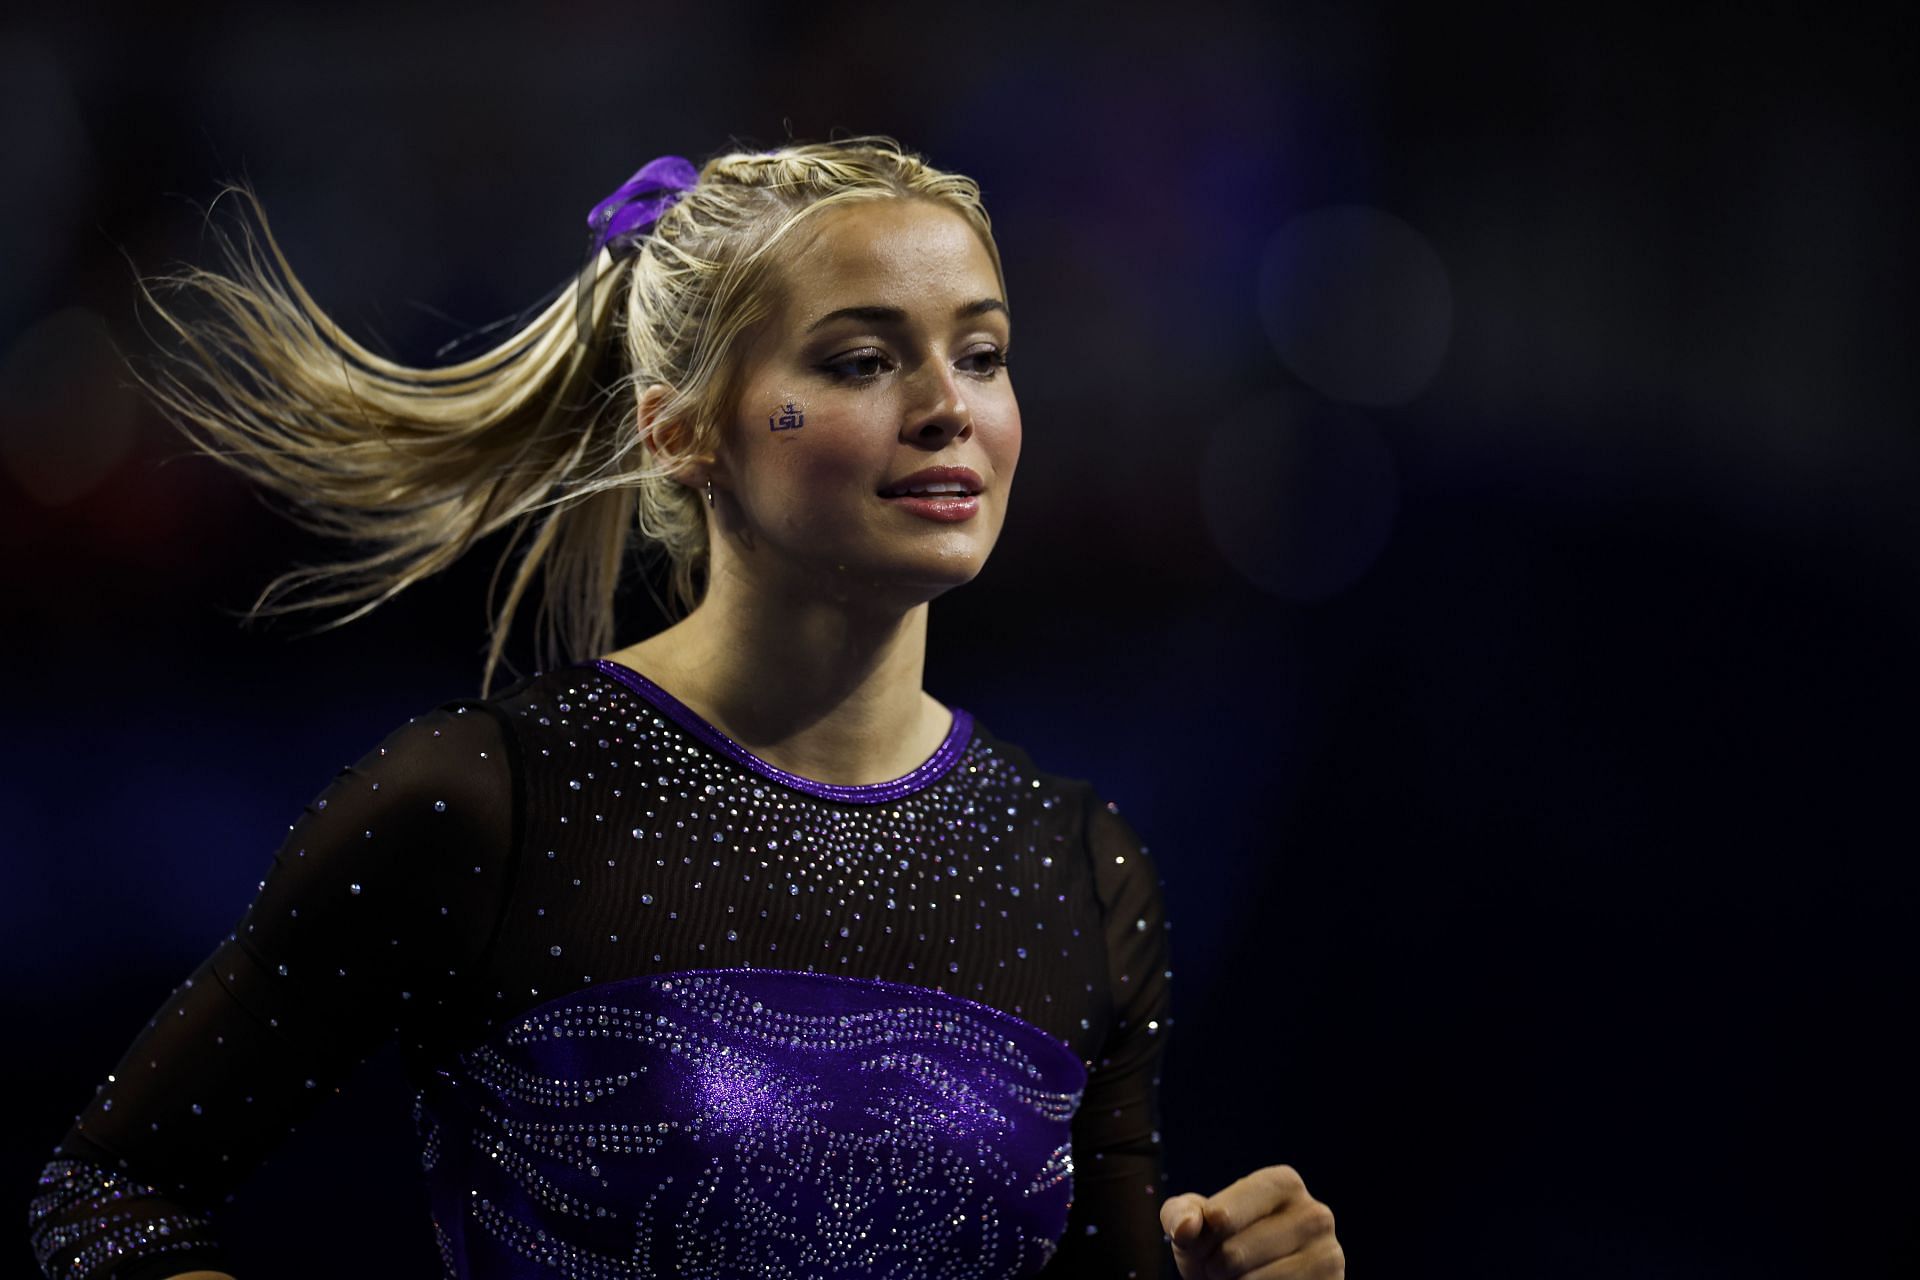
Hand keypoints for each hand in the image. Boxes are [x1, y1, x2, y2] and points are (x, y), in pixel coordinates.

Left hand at [1159, 1165, 1343, 1278]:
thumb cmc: (1220, 1245)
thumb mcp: (1193, 1224)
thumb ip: (1179, 1215)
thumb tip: (1187, 1229)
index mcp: (1283, 1183)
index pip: (1221, 1217)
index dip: (1201, 1237)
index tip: (1203, 1238)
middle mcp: (1315, 1215)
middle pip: (1233, 1255)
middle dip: (1215, 1268)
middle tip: (1222, 1267)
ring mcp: (1330, 1256)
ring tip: (1240, 1279)